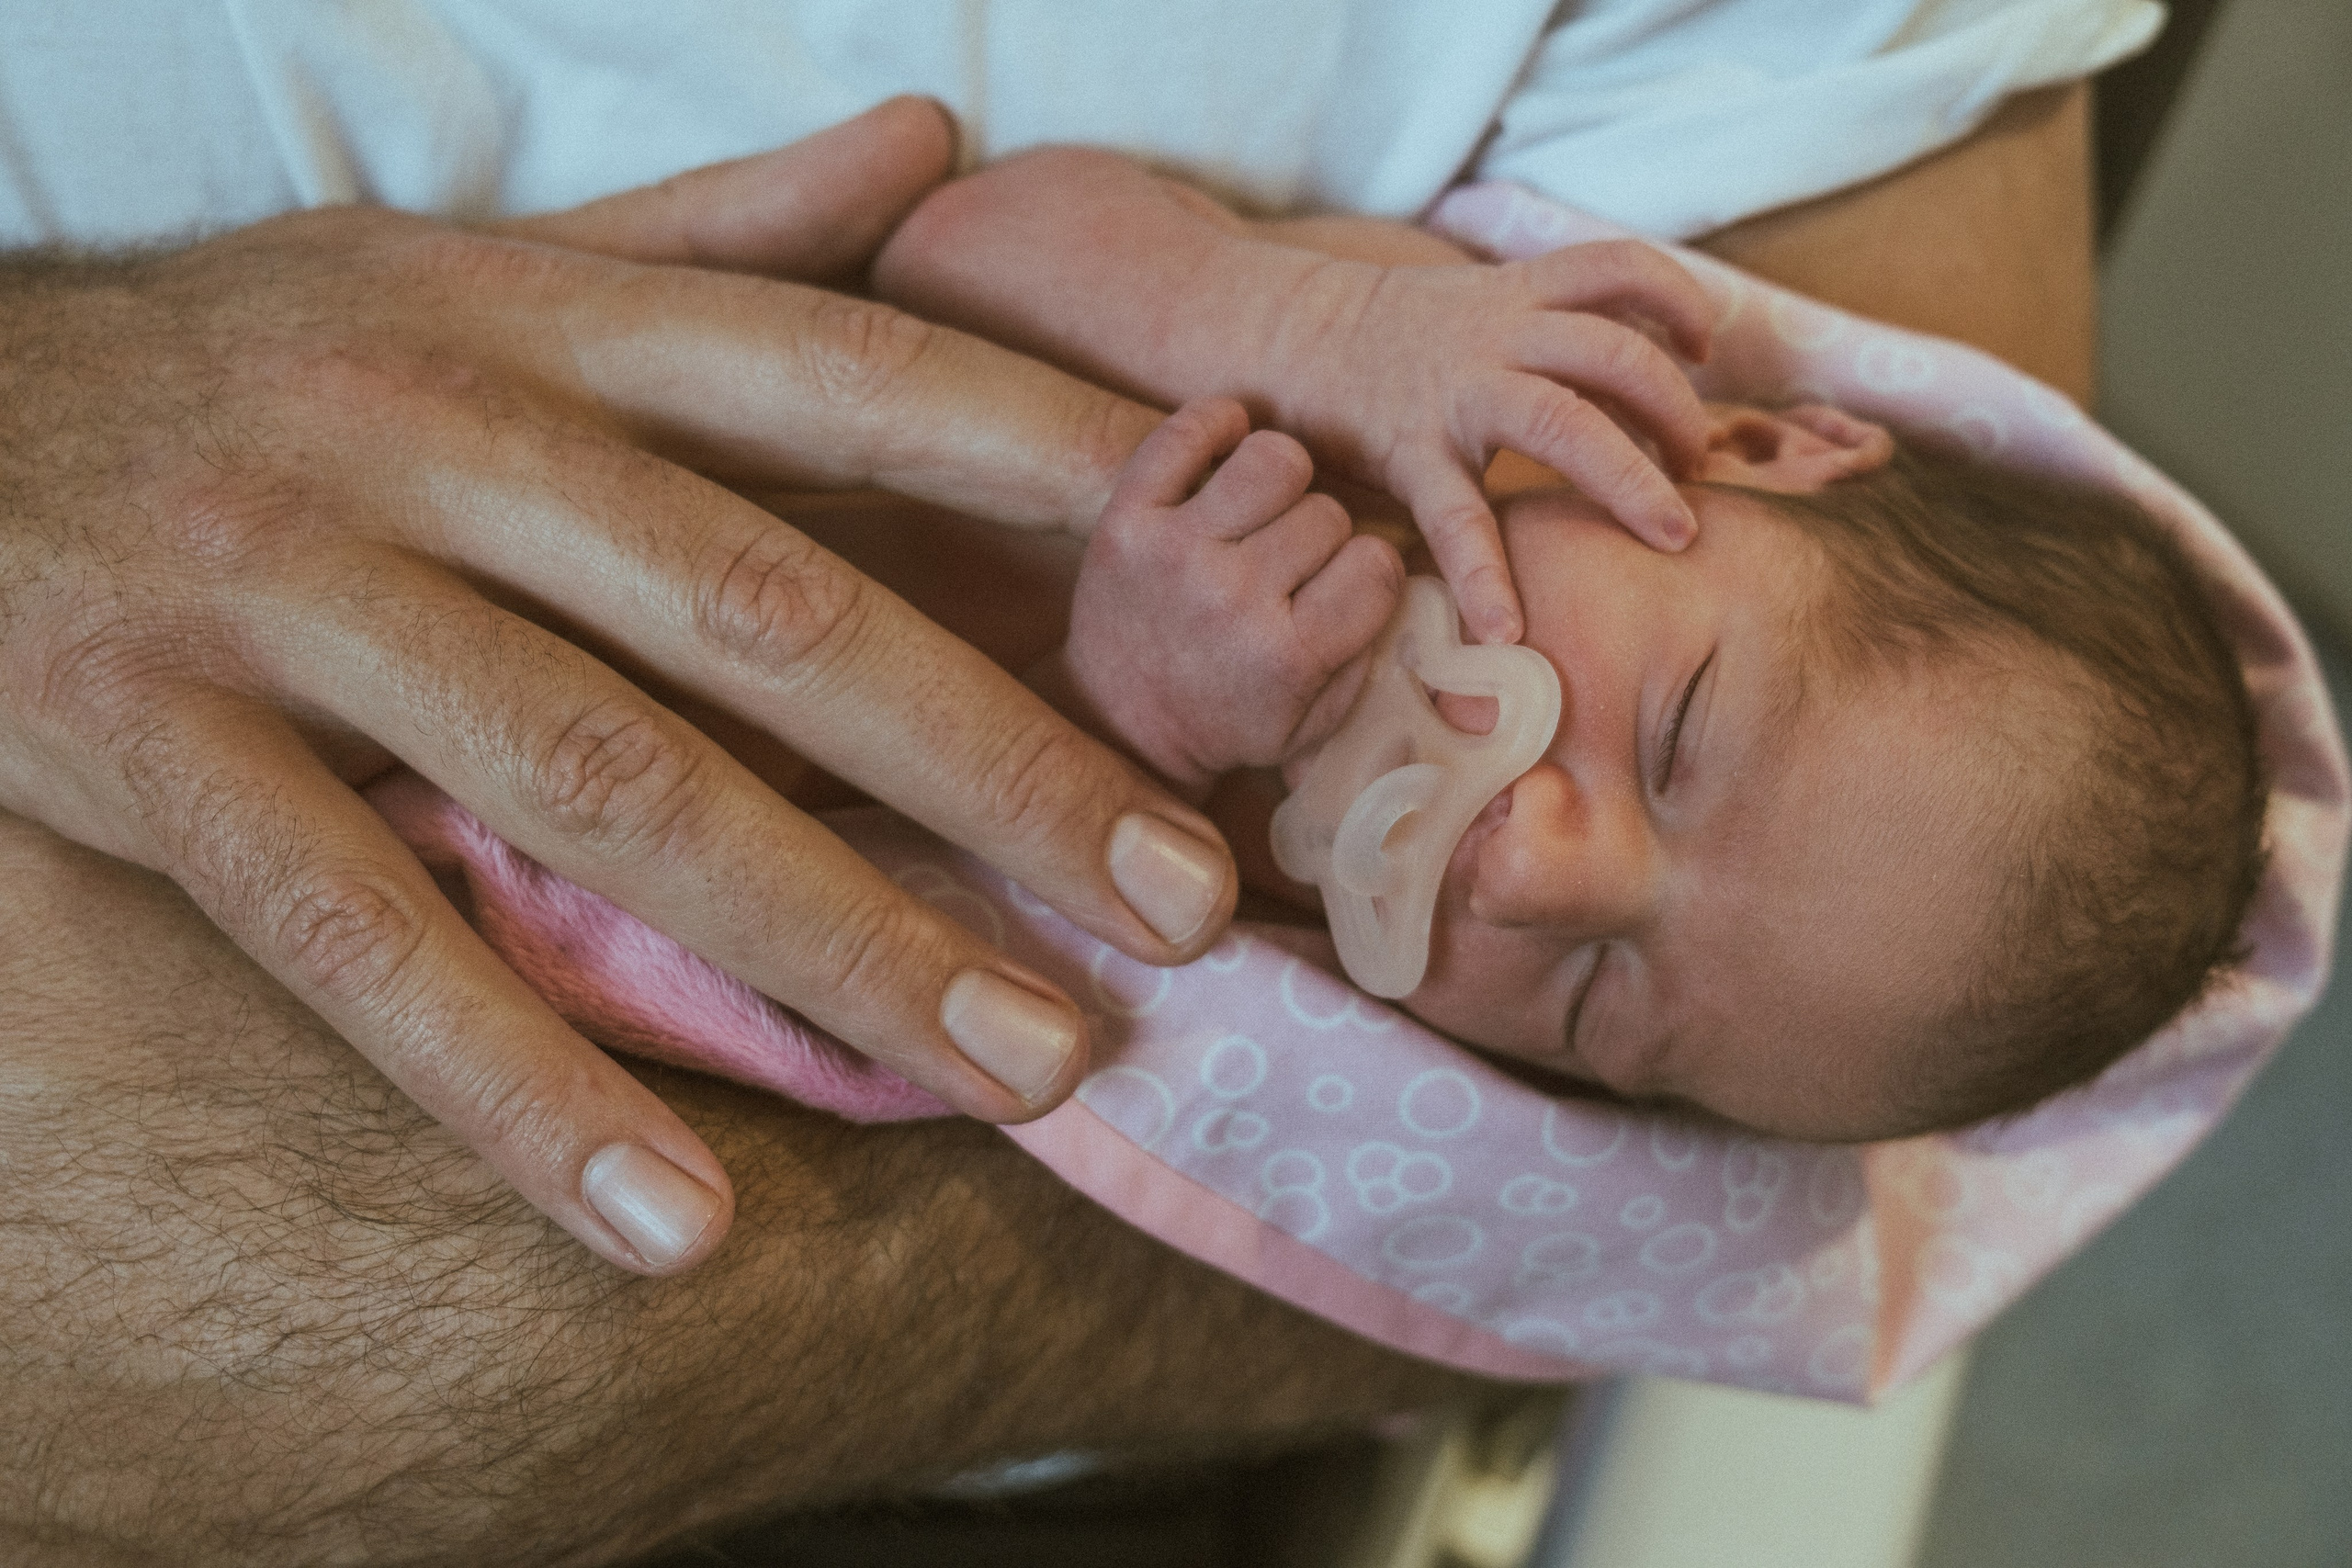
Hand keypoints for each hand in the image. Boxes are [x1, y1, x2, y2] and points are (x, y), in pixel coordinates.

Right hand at [0, 99, 1229, 1276]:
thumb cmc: (265, 363)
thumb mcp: (480, 268)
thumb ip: (715, 229)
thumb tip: (930, 140)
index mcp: (542, 321)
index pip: (844, 372)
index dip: (1044, 458)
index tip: (1224, 564)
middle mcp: (438, 436)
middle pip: (767, 612)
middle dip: (995, 766)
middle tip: (1183, 906)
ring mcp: (288, 589)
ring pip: (601, 784)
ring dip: (830, 941)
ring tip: (1020, 1071)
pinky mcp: (145, 743)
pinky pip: (361, 940)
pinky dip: (525, 1090)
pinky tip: (679, 1227)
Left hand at [1041, 401, 1402, 800]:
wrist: (1119, 724)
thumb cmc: (1228, 720)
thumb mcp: (1313, 723)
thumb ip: (1369, 657)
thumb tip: (1409, 582)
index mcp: (1287, 655)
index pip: (1377, 567)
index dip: (1372, 572)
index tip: (1348, 586)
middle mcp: (1234, 598)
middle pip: (1329, 514)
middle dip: (1323, 537)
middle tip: (1295, 564)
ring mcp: (1176, 553)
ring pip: (1276, 458)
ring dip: (1283, 480)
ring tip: (1266, 510)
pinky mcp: (1127, 519)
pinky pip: (1187, 433)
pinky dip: (1217, 425)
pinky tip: (1228, 449)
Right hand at [1275, 240, 1715, 642]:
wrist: (1277, 332)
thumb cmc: (1382, 337)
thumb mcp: (1469, 303)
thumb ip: (1535, 324)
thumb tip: (1614, 366)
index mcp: (1514, 293)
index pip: (1619, 268)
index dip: (1678, 302)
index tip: (1703, 350)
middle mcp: (1496, 334)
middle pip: (1618, 355)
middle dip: (1678, 413)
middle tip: (1701, 468)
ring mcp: (1455, 392)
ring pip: (1568, 420)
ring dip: (1632, 479)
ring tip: (1674, 535)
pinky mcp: (1409, 450)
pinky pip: (1459, 519)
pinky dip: (1486, 577)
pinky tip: (1508, 632)